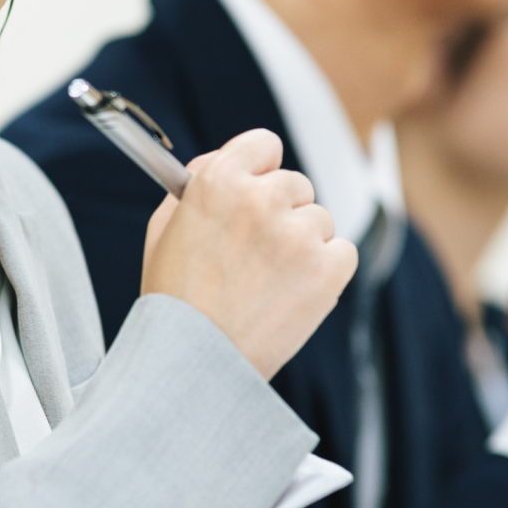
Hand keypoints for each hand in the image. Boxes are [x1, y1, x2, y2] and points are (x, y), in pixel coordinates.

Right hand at [139, 129, 358, 378]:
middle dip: (282, 212)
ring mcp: (297, 234)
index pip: (264, 144)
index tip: (257, 189)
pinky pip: (344, 252)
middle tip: (257, 253)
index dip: (260, 169)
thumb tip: (225, 161)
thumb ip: (196, 185)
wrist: (195, 364)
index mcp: (218, 181)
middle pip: (296, 184)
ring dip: (303, 244)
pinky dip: (326, 272)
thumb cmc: (175, 302)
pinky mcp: (327, 269)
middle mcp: (261, 199)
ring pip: (320, 220)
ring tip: (270, 283)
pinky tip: (293, 294)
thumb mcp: (164, 229)